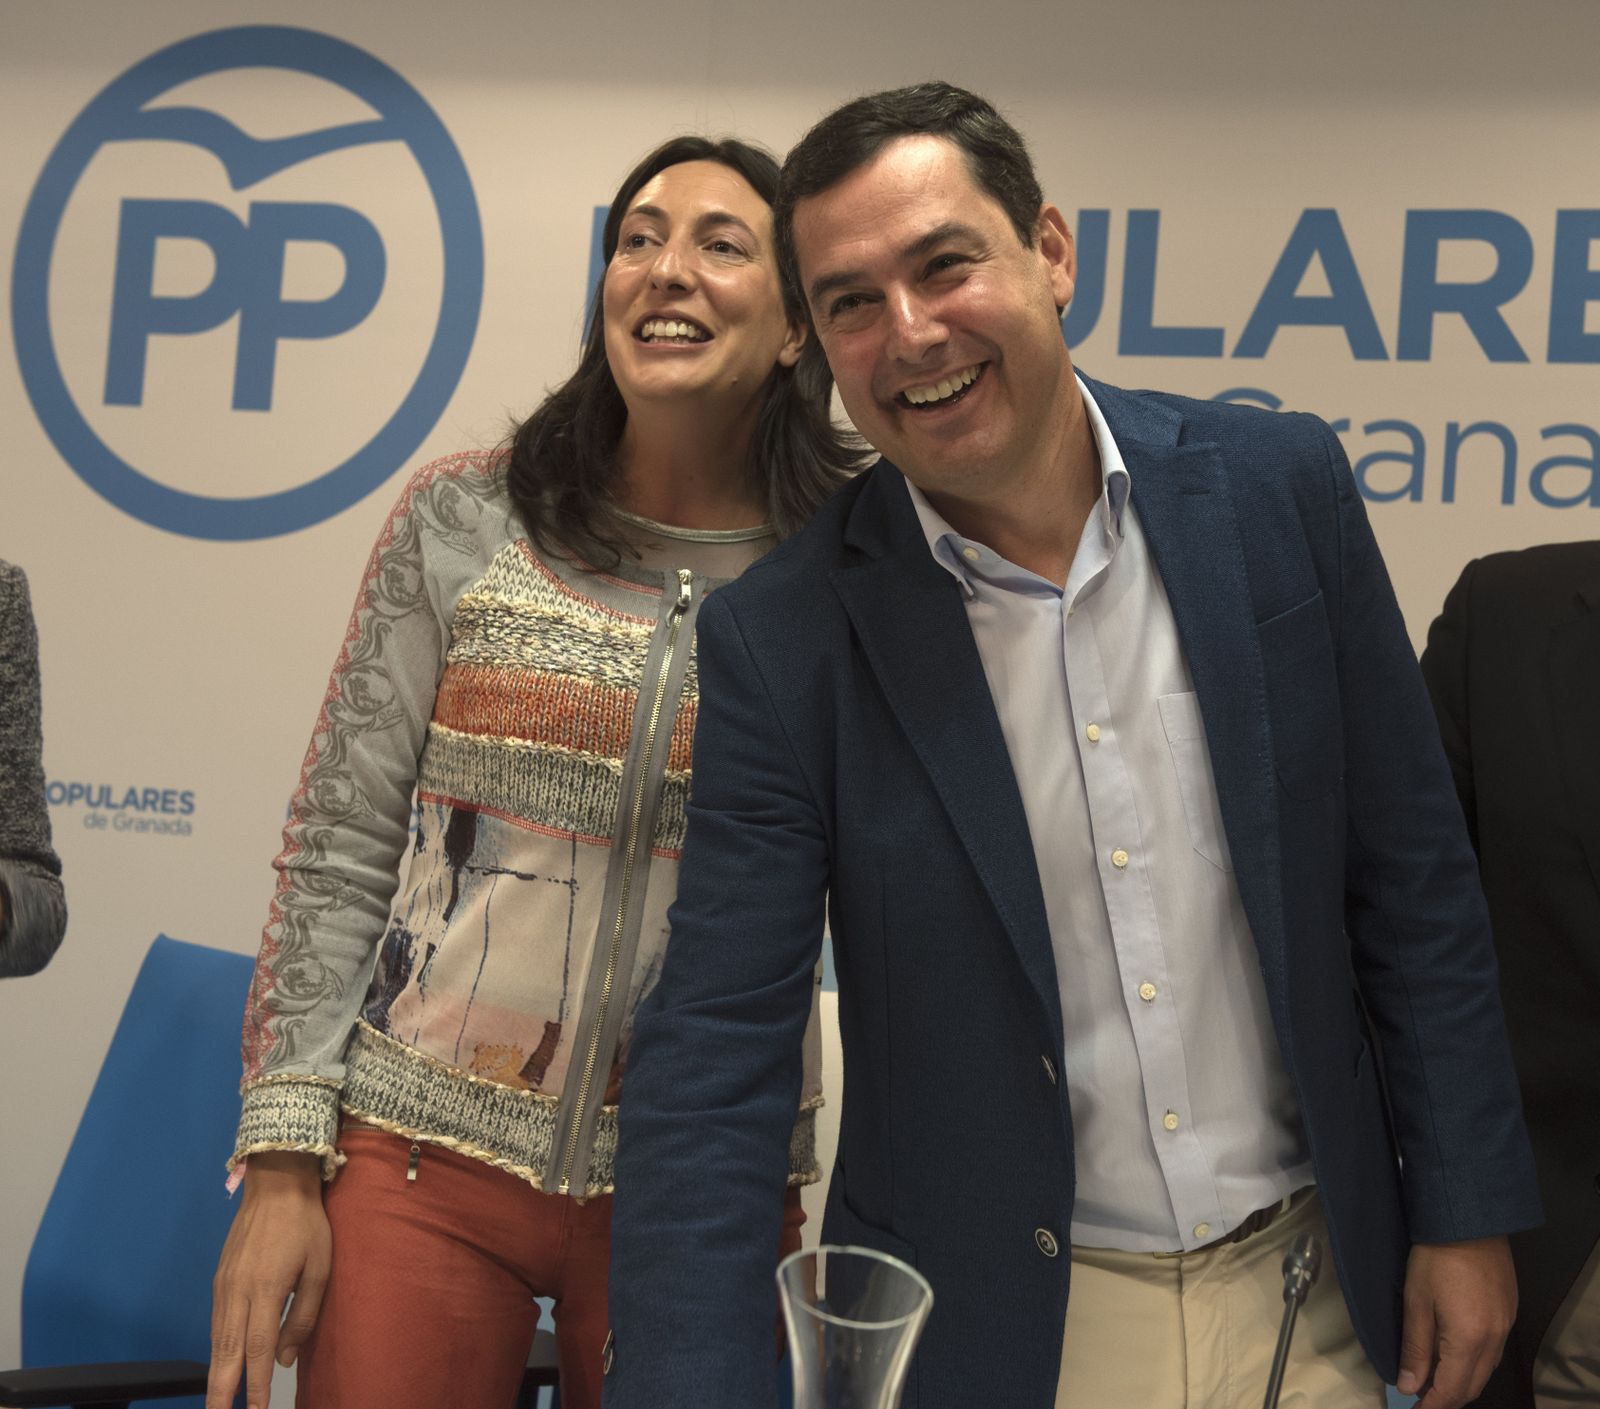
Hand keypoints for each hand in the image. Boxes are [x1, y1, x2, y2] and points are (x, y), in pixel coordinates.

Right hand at [207, 1151, 330, 1408]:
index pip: (258, 1349)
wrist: (276, 1185)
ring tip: (218, 1402)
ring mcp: (223, 1286)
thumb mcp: (320, 1268)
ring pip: (217, 1340)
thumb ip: (304, 1315)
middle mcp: (237, 1292)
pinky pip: (216, 1323)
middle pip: (227, 1352)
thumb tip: (282, 1359)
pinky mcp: (218, 1279)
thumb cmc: (307, 1226)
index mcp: (266, 1289)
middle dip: (222, 1391)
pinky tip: (220, 1365)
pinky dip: (216, 1349)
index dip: (255, 1385)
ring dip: (216, 1374)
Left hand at [1396, 1235, 1516, 1407]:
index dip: (1432, 1405)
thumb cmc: (1435, 1257)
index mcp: (1469, 1340)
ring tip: (1433, 1380)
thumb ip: (1415, 1347)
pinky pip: (1493, 1352)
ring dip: (1461, 1381)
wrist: (1469, 1220)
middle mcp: (1494, 1340)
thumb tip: (1408, 1385)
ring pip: (1485, 1371)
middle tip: (1420, 1398)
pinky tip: (1455, 1356)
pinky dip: (1474, 1363)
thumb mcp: (1416, 1301)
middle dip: (1447, 1397)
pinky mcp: (1509, 1312)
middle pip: (1472, 1385)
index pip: (1451, 1389)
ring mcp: (1506, 1327)